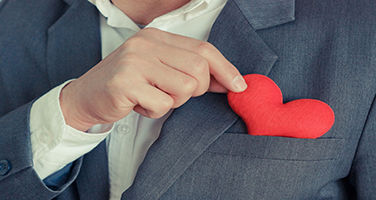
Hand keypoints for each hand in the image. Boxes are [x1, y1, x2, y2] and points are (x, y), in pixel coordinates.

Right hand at [59, 28, 246, 131]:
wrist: (86, 96)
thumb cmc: (127, 84)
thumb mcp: (160, 71)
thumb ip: (190, 71)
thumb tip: (228, 81)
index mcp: (157, 37)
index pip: (203, 49)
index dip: (225, 68)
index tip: (239, 85)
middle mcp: (146, 44)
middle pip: (198, 69)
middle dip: (195, 90)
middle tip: (173, 94)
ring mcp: (134, 62)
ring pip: (184, 88)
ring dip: (173, 101)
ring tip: (153, 97)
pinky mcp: (125, 83)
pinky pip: (162, 104)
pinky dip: (155, 111)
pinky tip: (139, 104)